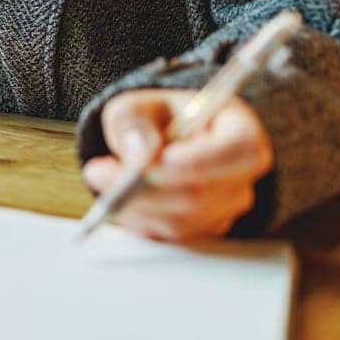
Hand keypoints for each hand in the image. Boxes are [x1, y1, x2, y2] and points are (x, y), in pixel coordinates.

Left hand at [80, 88, 272, 241]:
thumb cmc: (160, 118)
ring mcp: (226, 208)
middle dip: (143, 187)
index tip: (158, 160)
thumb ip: (134, 119)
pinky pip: (170, 236)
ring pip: (181, 221)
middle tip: (98, 171)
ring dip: (134, 205)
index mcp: (240, 131)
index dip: (199, 161)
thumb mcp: (139, 104)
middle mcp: (241, 175)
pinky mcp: (204, 230)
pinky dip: (138, 220)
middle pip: (200, 193)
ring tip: (103, 179)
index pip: (239, 150)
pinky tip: (120, 198)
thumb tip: (141, 154)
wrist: (165, 139)